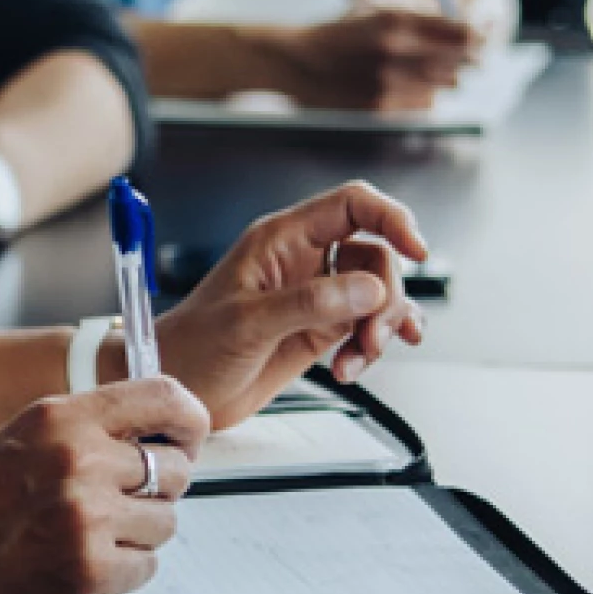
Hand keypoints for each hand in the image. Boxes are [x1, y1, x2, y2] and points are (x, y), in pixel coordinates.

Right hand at [0, 376, 211, 593]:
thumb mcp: (15, 444)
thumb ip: (81, 432)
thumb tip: (152, 435)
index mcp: (58, 417)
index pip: (166, 398)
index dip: (187, 423)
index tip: (184, 440)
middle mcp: (78, 460)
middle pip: (174, 469)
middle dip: (153, 492)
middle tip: (109, 508)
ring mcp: (87, 517)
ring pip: (165, 523)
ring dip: (133, 537)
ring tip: (77, 540)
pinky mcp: (89, 572)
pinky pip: (145, 569)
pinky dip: (118, 575)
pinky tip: (69, 569)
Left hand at [157, 182, 432, 422]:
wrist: (176, 388)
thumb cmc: (193, 346)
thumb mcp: (249, 323)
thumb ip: (311, 303)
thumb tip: (369, 289)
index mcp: (282, 239)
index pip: (352, 205)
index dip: (391, 218)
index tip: (416, 249)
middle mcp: (303, 261)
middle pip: (375, 255)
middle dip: (386, 296)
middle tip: (371, 335)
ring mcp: (314, 295)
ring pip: (376, 293)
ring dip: (382, 326)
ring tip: (360, 357)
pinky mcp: (319, 329)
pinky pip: (366, 324)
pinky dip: (373, 344)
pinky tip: (359, 364)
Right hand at [267, 5, 482, 111]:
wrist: (295, 61)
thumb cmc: (341, 35)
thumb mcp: (380, 15)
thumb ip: (424, 23)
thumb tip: (471, 34)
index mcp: (396, 19)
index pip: (460, 31)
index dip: (480, 35)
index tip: (485, 36)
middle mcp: (395, 50)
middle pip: (457, 60)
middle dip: (469, 59)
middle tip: (475, 58)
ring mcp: (388, 82)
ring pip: (443, 85)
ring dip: (445, 79)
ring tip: (431, 70)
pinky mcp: (380, 107)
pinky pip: (424, 105)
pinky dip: (425, 97)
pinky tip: (408, 87)